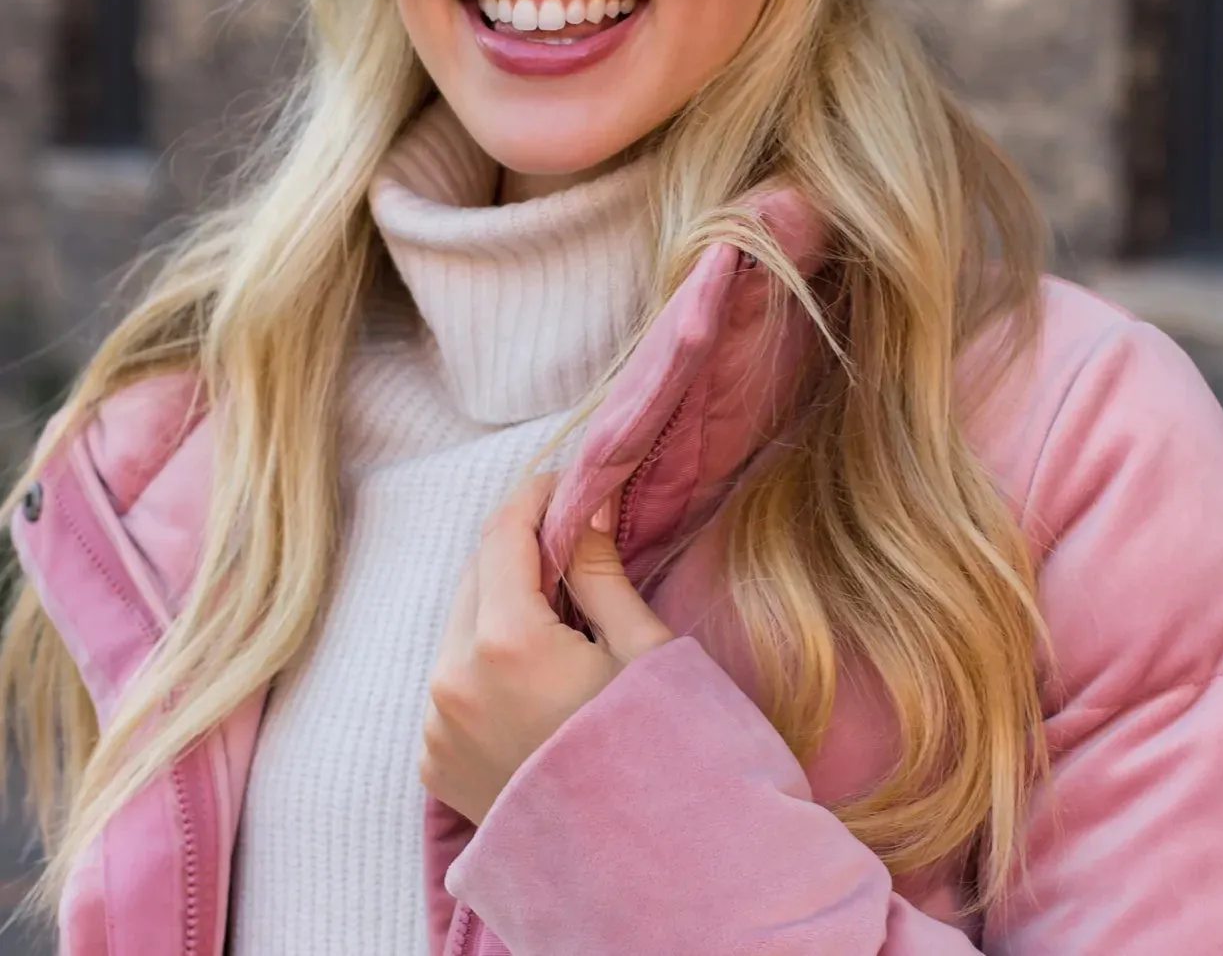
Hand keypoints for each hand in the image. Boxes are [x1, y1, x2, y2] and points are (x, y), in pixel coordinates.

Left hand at [420, 469, 675, 825]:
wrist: (640, 872)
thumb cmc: (655, 753)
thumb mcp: (641, 652)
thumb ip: (599, 572)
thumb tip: (583, 505)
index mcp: (506, 645)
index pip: (502, 535)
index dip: (533, 497)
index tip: (562, 484)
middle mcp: (453, 681)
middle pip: (475, 576)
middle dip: (517, 550)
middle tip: (569, 544)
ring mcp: (436, 726)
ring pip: (458, 627)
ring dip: (498, 605)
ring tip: (558, 616)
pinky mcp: (433, 760)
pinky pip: (452, 681)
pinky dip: (483, 660)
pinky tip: (533, 674)